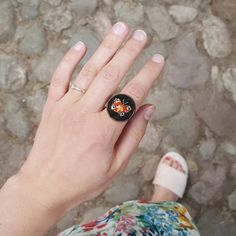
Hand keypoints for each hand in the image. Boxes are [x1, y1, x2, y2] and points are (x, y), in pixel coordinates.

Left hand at [17, 22, 163, 213]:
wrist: (45, 186)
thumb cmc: (83, 180)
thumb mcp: (116, 165)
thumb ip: (134, 135)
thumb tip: (149, 108)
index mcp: (104, 131)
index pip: (132, 95)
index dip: (147, 75)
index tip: (158, 60)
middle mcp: (84, 113)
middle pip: (112, 75)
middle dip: (129, 52)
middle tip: (142, 35)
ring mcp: (66, 107)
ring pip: (89, 71)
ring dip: (106, 48)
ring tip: (120, 29)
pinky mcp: (52, 106)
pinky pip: (60, 77)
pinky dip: (69, 59)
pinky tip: (81, 45)